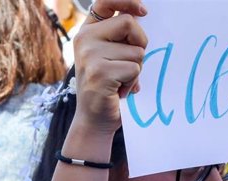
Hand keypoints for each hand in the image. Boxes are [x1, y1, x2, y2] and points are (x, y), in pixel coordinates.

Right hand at [73, 0, 147, 134]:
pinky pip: (134, 68)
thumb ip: (119, 37)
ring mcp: (89, 56)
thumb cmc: (107, 87)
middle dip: (139, 43)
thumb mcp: (109, 56)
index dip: (127, 0)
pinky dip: (133, 82)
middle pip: (128, 22)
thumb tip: (142, 15)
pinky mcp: (99, 72)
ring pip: (136, 50)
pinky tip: (119, 91)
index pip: (105, 1)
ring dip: (136, 69)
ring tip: (120, 81)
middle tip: (130, 63)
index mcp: (86, 33)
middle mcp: (84, 40)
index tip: (143, 11)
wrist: (93, 120)